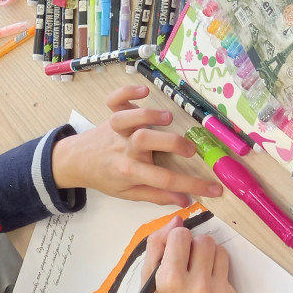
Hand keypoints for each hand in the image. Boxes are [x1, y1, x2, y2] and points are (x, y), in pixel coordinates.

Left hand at [51, 85, 222, 205]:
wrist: (76, 162)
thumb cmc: (106, 178)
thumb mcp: (129, 193)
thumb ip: (157, 196)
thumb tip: (186, 201)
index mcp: (129, 171)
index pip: (165, 180)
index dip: (193, 186)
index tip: (216, 189)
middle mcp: (123, 148)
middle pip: (144, 141)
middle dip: (170, 143)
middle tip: (190, 150)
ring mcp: (116, 129)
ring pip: (127, 118)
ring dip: (148, 115)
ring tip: (168, 118)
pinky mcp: (110, 114)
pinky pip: (114, 100)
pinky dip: (126, 92)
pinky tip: (144, 91)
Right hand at [139, 216, 237, 292]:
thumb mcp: (145, 282)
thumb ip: (156, 247)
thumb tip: (176, 220)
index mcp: (171, 281)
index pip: (180, 236)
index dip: (173, 240)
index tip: (170, 253)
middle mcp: (198, 285)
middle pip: (204, 239)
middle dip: (192, 244)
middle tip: (183, 260)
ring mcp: (219, 292)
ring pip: (219, 249)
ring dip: (206, 254)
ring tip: (195, 270)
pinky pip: (226, 268)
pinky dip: (214, 270)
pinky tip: (204, 286)